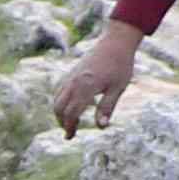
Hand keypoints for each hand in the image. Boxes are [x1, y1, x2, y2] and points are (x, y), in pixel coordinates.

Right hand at [48, 21, 146, 136]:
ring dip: (60, 113)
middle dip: (62, 122)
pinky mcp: (72, 73)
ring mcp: (71, 77)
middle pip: (59, 108)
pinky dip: (61, 102)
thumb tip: (101, 127)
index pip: (71, 113)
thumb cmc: (120, 65)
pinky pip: (60, 91)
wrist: (116, 42)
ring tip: (70, 122)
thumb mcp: (118, 88)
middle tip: (70, 133)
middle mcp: (74, 82)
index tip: (71, 137)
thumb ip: (107, 108)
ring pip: (57, 99)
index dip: (69, 127)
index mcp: (85, 87)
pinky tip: (71, 106)